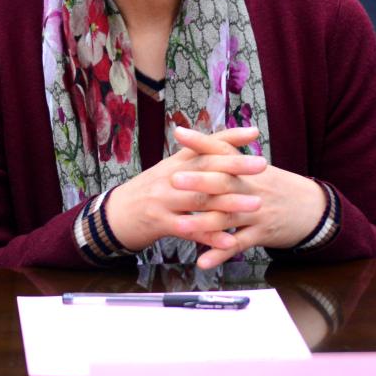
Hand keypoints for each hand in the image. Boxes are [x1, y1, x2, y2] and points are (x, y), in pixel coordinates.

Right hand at [104, 126, 265, 252]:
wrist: (114, 214)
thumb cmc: (148, 192)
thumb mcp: (167, 171)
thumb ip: (192, 161)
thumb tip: (220, 147)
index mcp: (175, 162)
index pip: (204, 144)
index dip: (228, 137)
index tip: (254, 133)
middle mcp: (170, 176)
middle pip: (205, 168)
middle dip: (235, 166)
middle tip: (261, 164)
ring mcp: (164, 200)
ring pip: (200, 199)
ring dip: (230, 202)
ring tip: (255, 203)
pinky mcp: (160, 223)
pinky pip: (190, 230)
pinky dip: (211, 237)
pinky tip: (230, 242)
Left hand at [169, 125, 326, 269]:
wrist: (313, 208)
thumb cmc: (278, 186)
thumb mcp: (257, 169)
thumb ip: (231, 157)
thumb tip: (200, 145)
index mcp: (248, 168)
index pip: (223, 149)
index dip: (201, 141)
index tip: (179, 133)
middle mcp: (252, 186)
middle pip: (223, 182)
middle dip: (198, 181)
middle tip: (173, 179)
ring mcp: (257, 211)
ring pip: (227, 216)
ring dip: (202, 223)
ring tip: (178, 226)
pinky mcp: (262, 233)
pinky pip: (239, 244)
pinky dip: (220, 253)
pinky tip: (202, 261)